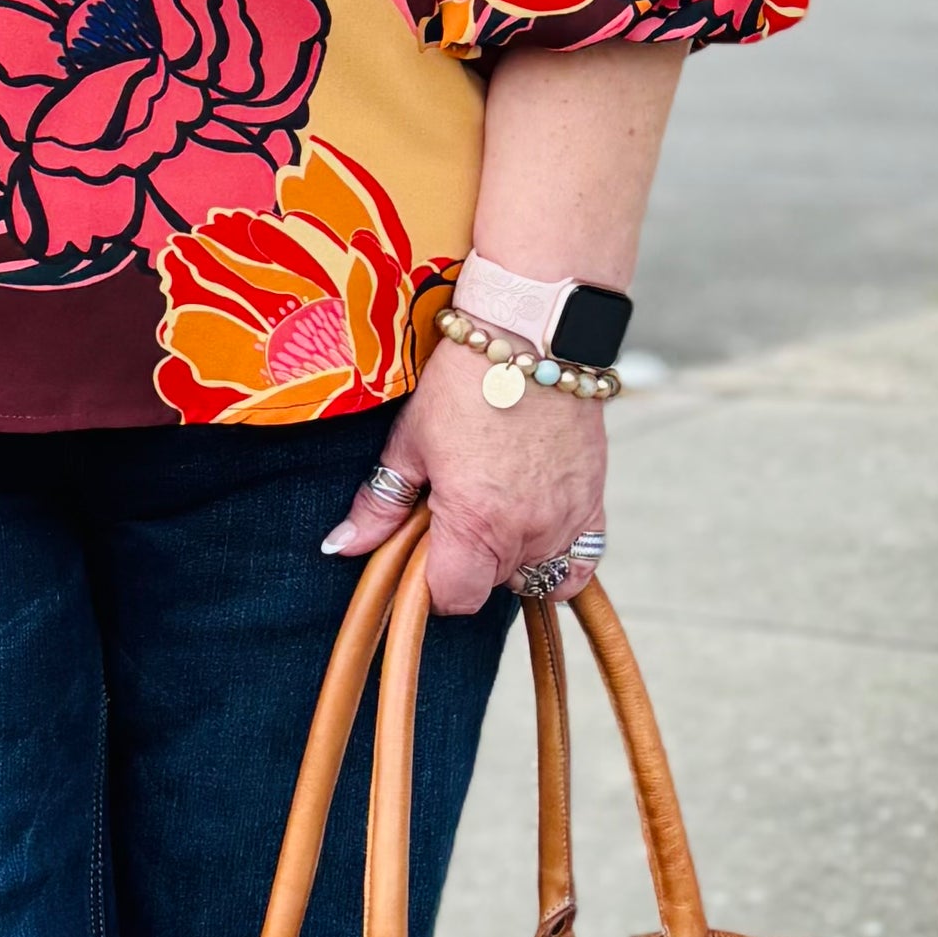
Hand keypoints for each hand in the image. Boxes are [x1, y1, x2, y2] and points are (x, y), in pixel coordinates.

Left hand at [321, 336, 606, 616]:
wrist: (532, 338)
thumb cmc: (466, 384)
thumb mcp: (410, 442)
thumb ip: (380, 503)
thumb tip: (343, 545)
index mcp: (475, 524)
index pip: (455, 598)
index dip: (433, 585)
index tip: (425, 555)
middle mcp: (526, 532)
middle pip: (492, 586)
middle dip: (469, 563)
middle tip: (456, 515)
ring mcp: (566, 520)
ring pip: (536, 575)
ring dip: (512, 558)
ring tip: (495, 513)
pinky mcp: (594, 501)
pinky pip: (582, 561)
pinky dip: (560, 557)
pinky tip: (536, 528)